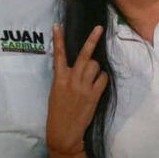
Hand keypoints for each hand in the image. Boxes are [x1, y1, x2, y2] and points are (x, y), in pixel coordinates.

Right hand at [46, 24, 107, 155]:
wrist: (64, 131)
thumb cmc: (57, 112)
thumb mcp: (55, 92)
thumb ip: (64, 78)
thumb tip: (74, 67)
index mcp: (59, 78)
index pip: (59, 55)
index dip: (58, 39)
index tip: (58, 26)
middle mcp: (72, 79)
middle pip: (85, 55)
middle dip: (92, 40)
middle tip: (99, 28)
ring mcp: (84, 87)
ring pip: (96, 66)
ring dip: (96, 68)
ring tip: (92, 75)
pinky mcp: (94, 95)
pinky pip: (103, 79)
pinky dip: (102, 78)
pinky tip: (98, 83)